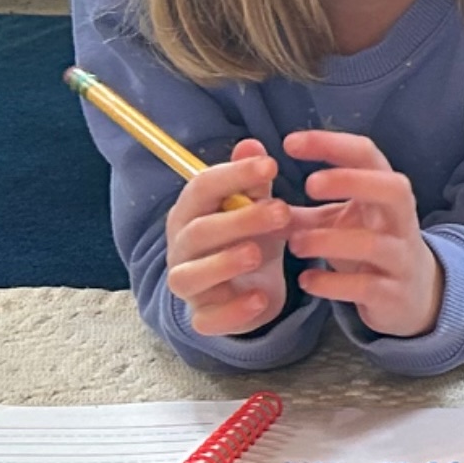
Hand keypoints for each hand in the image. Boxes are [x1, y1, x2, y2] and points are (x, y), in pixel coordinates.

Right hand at [162, 138, 289, 338]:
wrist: (247, 292)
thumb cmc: (246, 240)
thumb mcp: (254, 209)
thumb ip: (252, 181)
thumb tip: (252, 144)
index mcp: (191, 213)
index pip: (202, 188)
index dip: (234, 175)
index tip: (272, 165)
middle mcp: (181, 248)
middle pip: (198, 231)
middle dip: (240, 220)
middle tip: (282, 212)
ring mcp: (188, 285)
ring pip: (190, 276)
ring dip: (222, 264)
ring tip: (257, 254)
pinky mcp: (203, 317)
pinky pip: (208, 319)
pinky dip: (233, 311)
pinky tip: (260, 299)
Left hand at [284, 129, 444, 338]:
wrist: (412, 296)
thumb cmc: (369, 247)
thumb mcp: (339, 223)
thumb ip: (301, 211)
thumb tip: (254, 194)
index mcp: (385, 193)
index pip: (367, 155)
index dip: (331, 145)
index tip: (289, 143)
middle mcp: (401, 221)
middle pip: (392, 189)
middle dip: (351, 181)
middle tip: (308, 185)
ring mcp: (401, 258)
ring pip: (374, 244)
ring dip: (329, 240)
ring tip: (294, 244)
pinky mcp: (394, 294)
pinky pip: (365, 286)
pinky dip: (331, 284)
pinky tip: (306, 282)